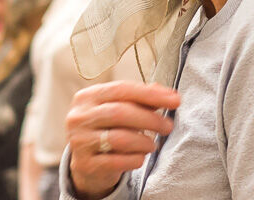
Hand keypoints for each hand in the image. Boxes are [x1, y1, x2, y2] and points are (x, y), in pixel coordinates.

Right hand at [66, 81, 179, 199]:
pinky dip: (135, 159)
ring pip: (118, 138)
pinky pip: (116, 161)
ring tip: (153, 144)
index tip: (174, 100)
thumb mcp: (120, 109)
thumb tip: (169, 94)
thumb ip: (141, 99)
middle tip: (168, 126)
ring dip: (143, 141)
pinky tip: (140, 157)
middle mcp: (78, 117)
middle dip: (150, 119)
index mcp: (87, 96)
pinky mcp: (85, 164)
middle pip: (119, 112)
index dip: (150, 94)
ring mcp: (79, 141)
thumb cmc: (108, 130)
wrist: (88, 164)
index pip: (121, 89)